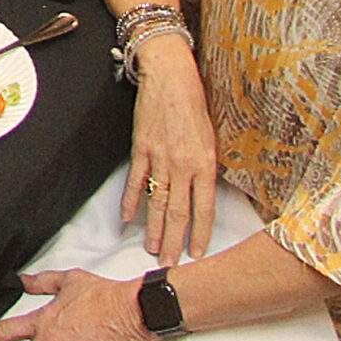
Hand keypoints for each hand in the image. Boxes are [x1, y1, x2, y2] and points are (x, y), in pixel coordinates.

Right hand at [121, 35, 217, 262]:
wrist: (171, 77)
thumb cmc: (195, 102)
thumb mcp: (213, 136)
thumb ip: (208, 166)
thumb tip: (205, 190)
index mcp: (205, 163)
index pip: (204, 208)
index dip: (201, 233)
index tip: (199, 253)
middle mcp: (183, 165)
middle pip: (179, 212)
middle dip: (176, 241)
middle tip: (172, 263)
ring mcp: (160, 159)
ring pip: (157, 202)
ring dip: (154, 228)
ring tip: (152, 249)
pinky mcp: (142, 149)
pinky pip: (135, 181)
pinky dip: (130, 201)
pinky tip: (127, 218)